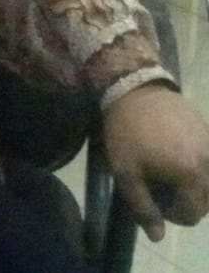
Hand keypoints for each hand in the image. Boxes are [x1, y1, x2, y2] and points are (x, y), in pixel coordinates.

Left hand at [103, 83, 208, 240]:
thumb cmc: (126, 132)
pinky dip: (200, 166)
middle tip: (160, 187)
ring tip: (170, 173)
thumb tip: (158, 237)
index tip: (152, 199)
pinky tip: (178, 155)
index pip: (192, 214)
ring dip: (196, 186)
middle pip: (207, 201)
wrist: (134, 88)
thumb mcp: (126, 172)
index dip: (171, 214)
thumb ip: (143, 207)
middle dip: (186, 201)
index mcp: (191, 175)